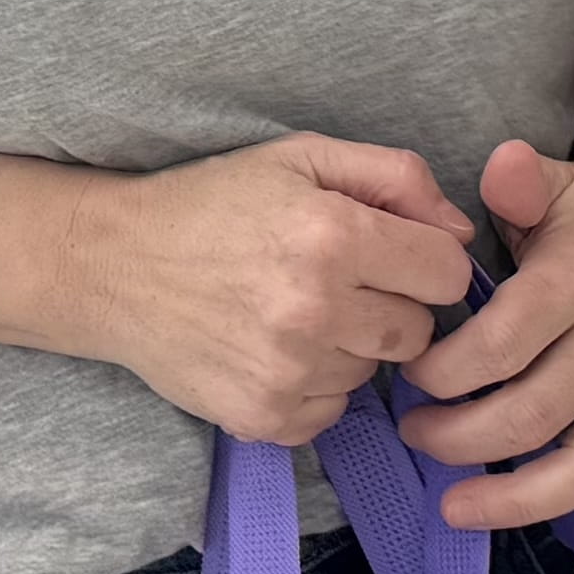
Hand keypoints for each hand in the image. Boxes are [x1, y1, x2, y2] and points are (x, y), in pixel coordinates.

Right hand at [68, 136, 479, 448]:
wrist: (114, 263)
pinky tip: (274, 350)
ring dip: (350, 348)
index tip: (392, 254)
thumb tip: (459, 231)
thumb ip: (395, 178)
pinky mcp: (262, 416)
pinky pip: (331, 413)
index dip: (426, 261)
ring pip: (374, 374)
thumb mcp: (301, 158)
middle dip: (392, 306)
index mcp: (334, 234)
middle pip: (418, 333)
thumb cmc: (213, 203)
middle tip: (340, 283)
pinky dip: (314, 387)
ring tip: (295, 313)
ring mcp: (288, 370)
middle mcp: (316, 308)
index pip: (448, 273)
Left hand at [394, 132, 573, 573]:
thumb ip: (522, 181)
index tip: (407, 378)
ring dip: (519, 499)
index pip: (504, 343)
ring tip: (458, 508)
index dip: (446, 371)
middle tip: (413, 436)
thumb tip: (502, 169)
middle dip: (461, 437)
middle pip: (534, 413)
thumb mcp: (552, 179)